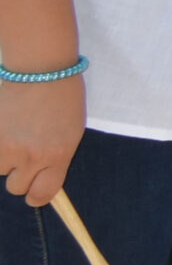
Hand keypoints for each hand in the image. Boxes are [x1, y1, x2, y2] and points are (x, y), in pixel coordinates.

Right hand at [0, 73, 85, 207]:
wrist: (40, 68)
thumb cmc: (62, 95)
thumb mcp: (71, 130)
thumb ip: (57, 156)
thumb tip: (43, 179)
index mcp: (59, 154)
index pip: (44, 193)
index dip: (38, 196)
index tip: (35, 192)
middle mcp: (32, 156)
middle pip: (18, 187)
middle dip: (20, 175)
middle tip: (24, 153)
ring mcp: (8, 147)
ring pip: (0, 170)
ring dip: (5, 158)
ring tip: (15, 132)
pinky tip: (5, 129)